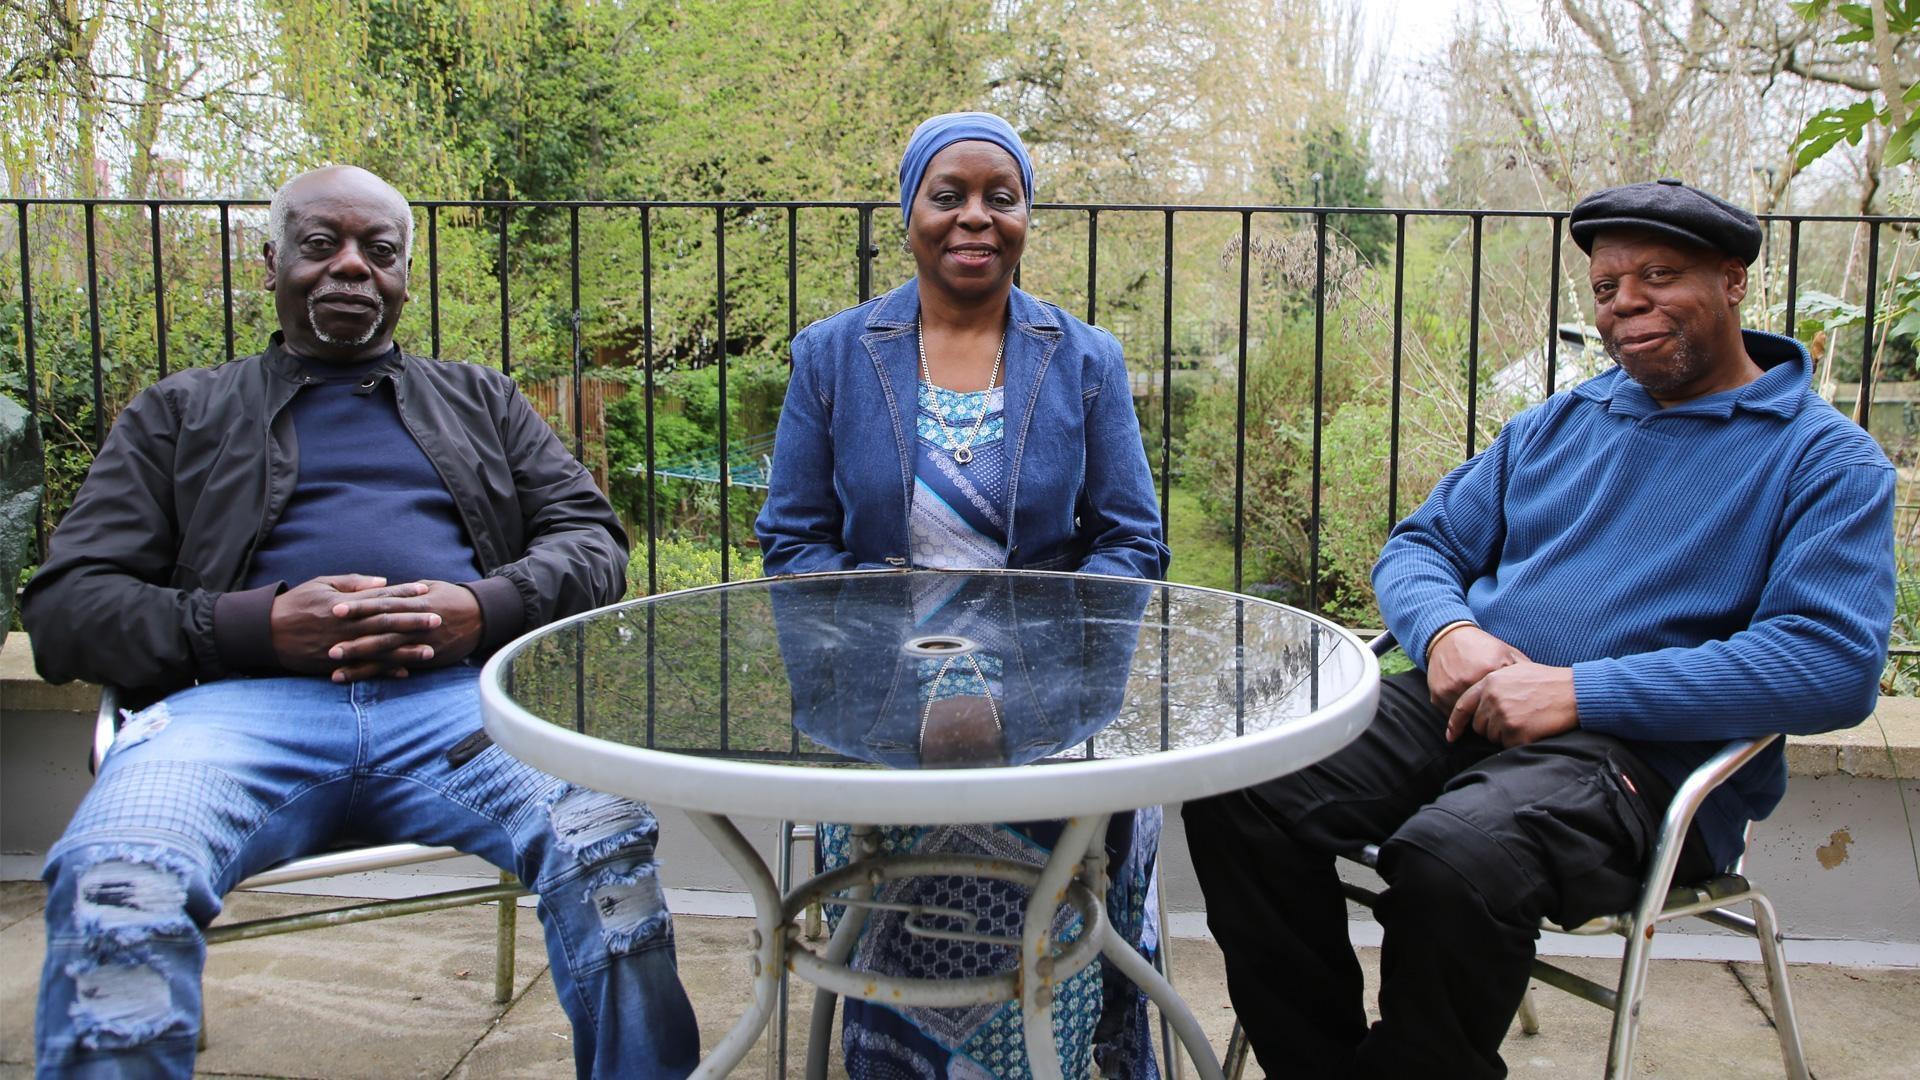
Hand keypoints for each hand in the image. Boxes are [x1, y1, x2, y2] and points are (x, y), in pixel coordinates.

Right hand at [270, 575, 435, 678]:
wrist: (265, 632)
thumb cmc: (295, 604)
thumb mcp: (321, 584)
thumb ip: (353, 583)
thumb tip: (382, 581)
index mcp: (345, 603)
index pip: (380, 596)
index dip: (404, 592)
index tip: (425, 589)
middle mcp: (346, 625)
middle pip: (386, 622)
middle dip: (413, 621)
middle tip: (438, 619)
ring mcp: (342, 646)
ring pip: (379, 648)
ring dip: (405, 650)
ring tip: (430, 651)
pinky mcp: (334, 664)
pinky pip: (363, 669)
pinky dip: (383, 671)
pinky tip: (404, 672)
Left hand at [325, 579, 483, 679]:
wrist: (482, 617)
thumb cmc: (451, 598)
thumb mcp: (428, 587)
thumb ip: (401, 592)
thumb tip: (377, 589)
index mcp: (413, 601)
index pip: (380, 603)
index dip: (358, 607)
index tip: (334, 609)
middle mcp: (415, 623)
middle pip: (380, 631)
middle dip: (354, 640)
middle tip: (328, 646)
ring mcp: (421, 642)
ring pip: (387, 653)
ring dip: (362, 663)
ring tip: (336, 670)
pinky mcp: (427, 657)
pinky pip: (401, 665)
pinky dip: (382, 673)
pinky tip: (364, 679)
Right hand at [1426, 624, 1528, 711]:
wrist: (1448, 637)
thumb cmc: (1481, 646)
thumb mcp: (1506, 651)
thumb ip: (1524, 668)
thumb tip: (1545, 686)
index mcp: (1490, 670)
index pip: (1505, 701)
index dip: (1511, 709)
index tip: (1515, 713)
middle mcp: (1469, 680)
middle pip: (1486, 713)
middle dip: (1493, 718)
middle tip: (1500, 721)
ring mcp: (1452, 688)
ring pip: (1468, 718)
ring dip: (1475, 719)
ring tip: (1483, 717)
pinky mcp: (1438, 694)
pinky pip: (1451, 715)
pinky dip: (1459, 716)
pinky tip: (1466, 709)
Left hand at [1446, 661, 1578, 746]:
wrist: (1575, 692)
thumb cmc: (1549, 682)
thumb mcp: (1516, 672)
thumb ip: (1494, 685)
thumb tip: (1480, 704)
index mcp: (1490, 682)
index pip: (1463, 706)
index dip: (1455, 723)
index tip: (1451, 736)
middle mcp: (1492, 699)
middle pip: (1479, 726)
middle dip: (1493, 727)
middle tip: (1517, 718)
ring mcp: (1503, 716)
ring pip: (1493, 737)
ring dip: (1507, 735)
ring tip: (1528, 719)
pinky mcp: (1515, 732)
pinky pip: (1508, 746)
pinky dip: (1519, 742)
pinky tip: (1534, 729)